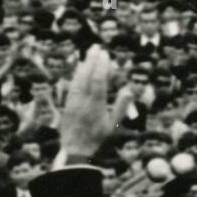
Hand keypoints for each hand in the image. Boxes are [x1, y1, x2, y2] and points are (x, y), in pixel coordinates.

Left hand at [59, 46, 131, 161]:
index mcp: (96, 105)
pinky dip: (76, 75)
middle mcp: (83, 101)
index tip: (105, 54)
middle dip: (92, 60)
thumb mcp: (113, 125)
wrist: (76, 150)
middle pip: (87, 76)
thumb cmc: (98, 138)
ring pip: (78, 79)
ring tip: (88, 53)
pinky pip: (71, 86)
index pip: (98, 81)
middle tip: (96, 47)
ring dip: (83, 65)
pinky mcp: (67, 104)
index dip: (101, 66)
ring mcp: (73, 102)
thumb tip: (128, 89)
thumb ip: (121, 106)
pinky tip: (79, 68)